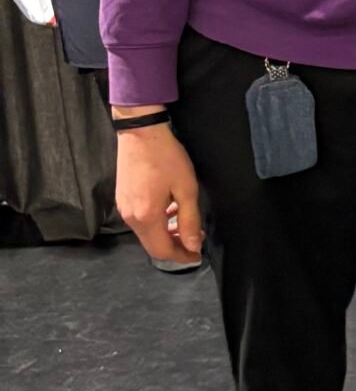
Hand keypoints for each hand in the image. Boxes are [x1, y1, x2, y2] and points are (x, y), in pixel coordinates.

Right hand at [114, 122, 203, 262]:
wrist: (141, 133)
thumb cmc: (167, 158)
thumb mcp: (186, 189)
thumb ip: (189, 220)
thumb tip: (193, 246)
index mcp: (146, 217)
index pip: (163, 251)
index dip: (182, 257)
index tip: (198, 255)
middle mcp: (131, 218)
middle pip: (153, 246)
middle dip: (175, 248)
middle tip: (195, 241)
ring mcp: (124, 208)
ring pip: (146, 234)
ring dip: (166, 235)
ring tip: (186, 225)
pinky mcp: (122, 200)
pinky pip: (140, 221)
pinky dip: (157, 223)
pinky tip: (170, 211)